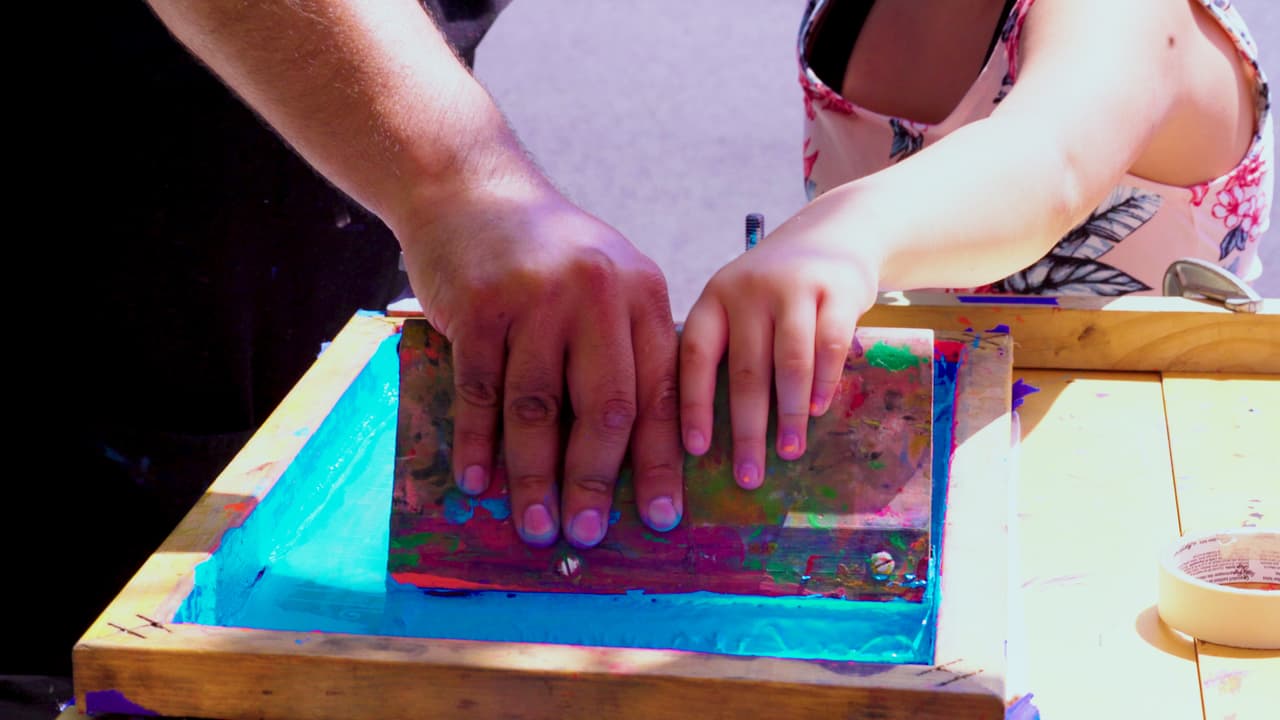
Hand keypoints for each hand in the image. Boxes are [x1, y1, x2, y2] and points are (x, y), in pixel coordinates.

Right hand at [398, 176, 682, 546]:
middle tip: (585, 533)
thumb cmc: (544, 254)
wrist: (470, 190)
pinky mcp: (479, 306)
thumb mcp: (605, 283)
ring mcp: (536, 298)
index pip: (660, 392)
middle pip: (605, 407)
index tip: (659, 517)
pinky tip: (479, 481)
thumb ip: (622, 351)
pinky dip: (479, 443)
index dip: (660, 461)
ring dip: (533, 477)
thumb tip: (627, 454)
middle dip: (595, 480)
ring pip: (538, 409)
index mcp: (643, 295)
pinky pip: (481, 392)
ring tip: (534, 524)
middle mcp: (598, 294)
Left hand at [679, 220, 878, 488]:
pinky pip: (830, 344)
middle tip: (749, 476)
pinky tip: (818, 411)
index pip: (694, 356)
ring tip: (789, 451)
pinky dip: (824, 382)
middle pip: (744, 370)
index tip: (696, 450)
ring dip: (789, 414)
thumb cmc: (775, 289)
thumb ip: (728, 350)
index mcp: (713, 299)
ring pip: (788, 361)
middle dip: (747, 429)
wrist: (834, 232)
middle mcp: (747, 290)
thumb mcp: (739, 305)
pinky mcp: (837, 290)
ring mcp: (793, 287)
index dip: (694, 405)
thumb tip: (712, 437)